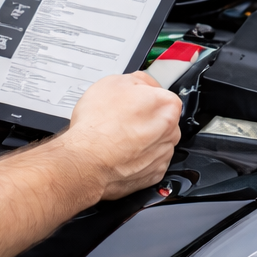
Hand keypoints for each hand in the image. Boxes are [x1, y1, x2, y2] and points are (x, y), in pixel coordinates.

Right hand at [59, 72, 181, 199]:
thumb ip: (137, 81)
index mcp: (167, 106)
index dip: (141, 96)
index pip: (161, 95)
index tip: (130, 101)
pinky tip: (120, 153)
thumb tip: (141, 85)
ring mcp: (162, 156)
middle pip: (160, 120)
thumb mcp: (113, 82)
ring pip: (154, 142)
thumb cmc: (98, 125)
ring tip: (116, 138)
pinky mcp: (153, 175)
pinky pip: (148, 162)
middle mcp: (171, 132)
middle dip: (143, 119)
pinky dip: (136, 159)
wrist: (86, 161)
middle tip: (120, 119)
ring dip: (140, 140)